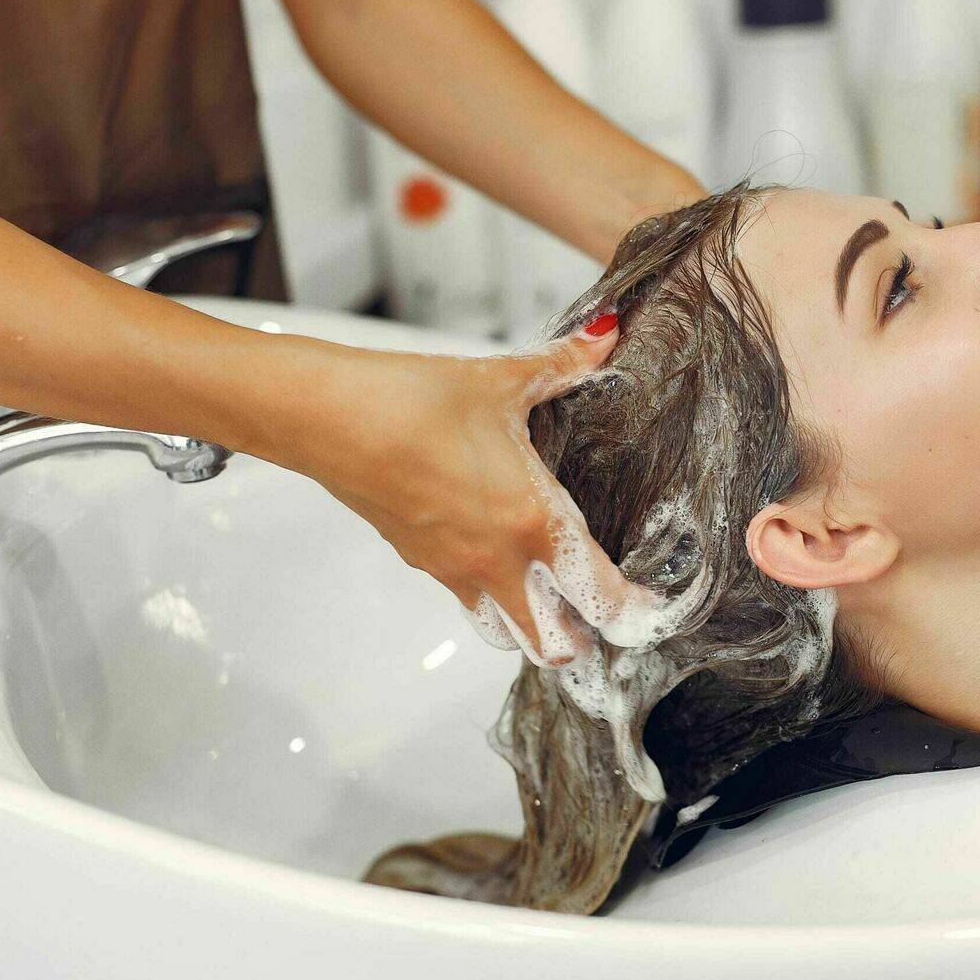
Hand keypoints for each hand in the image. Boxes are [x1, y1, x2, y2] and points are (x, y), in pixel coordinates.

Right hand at [297, 312, 652, 665]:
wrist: (327, 419)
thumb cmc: (411, 401)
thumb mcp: (501, 380)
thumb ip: (564, 365)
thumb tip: (606, 335)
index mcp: (533, 523)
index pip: (601, 596)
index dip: (635, 612)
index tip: (652, 607)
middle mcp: (499, 562)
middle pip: (556, 644)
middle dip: (587, 639)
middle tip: (605, 614)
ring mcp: (457, 571)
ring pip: (510, 636)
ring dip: (538, 629)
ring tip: (557, 601)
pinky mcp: (424, 564)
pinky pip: (470, 603)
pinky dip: (496, 601)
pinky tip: (501, 561)